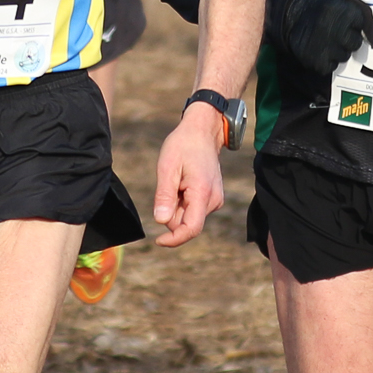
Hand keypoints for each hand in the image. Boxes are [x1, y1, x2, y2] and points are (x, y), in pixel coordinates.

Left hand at [151, 116, 223, 244]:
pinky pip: (193, 209)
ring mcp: (215, 200)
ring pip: (188, 217)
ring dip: (177, 206)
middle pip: (186, 223)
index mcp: (202, 193)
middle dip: (171, 213)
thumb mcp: (167, 167)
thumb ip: (165, 196)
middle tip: (168, 185)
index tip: (157, 240)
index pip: (191, 229)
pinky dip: (183, 202)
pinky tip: (183, 182)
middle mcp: (213, 200)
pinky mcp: (213, 198)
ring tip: (177, 181)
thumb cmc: (183, 146)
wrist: (202, 132)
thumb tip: (161, 221)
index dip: (174, 239)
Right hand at [277, 0, 372, 70]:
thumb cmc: (322, 9)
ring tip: (323, 39)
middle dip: (347, 39)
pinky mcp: (317, 62)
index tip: (342, 21)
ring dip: (336, 51)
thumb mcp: (342, 0)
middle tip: (333, 32)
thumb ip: (363, 15)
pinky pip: (332, 67)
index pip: (362, 24)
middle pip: (355, 44)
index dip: (353, 24)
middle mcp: (333, 27)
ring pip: (344, 57)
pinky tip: (317, 49)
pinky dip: (326, 61)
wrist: (289, 15)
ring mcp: (324, 46)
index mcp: (342, 9)